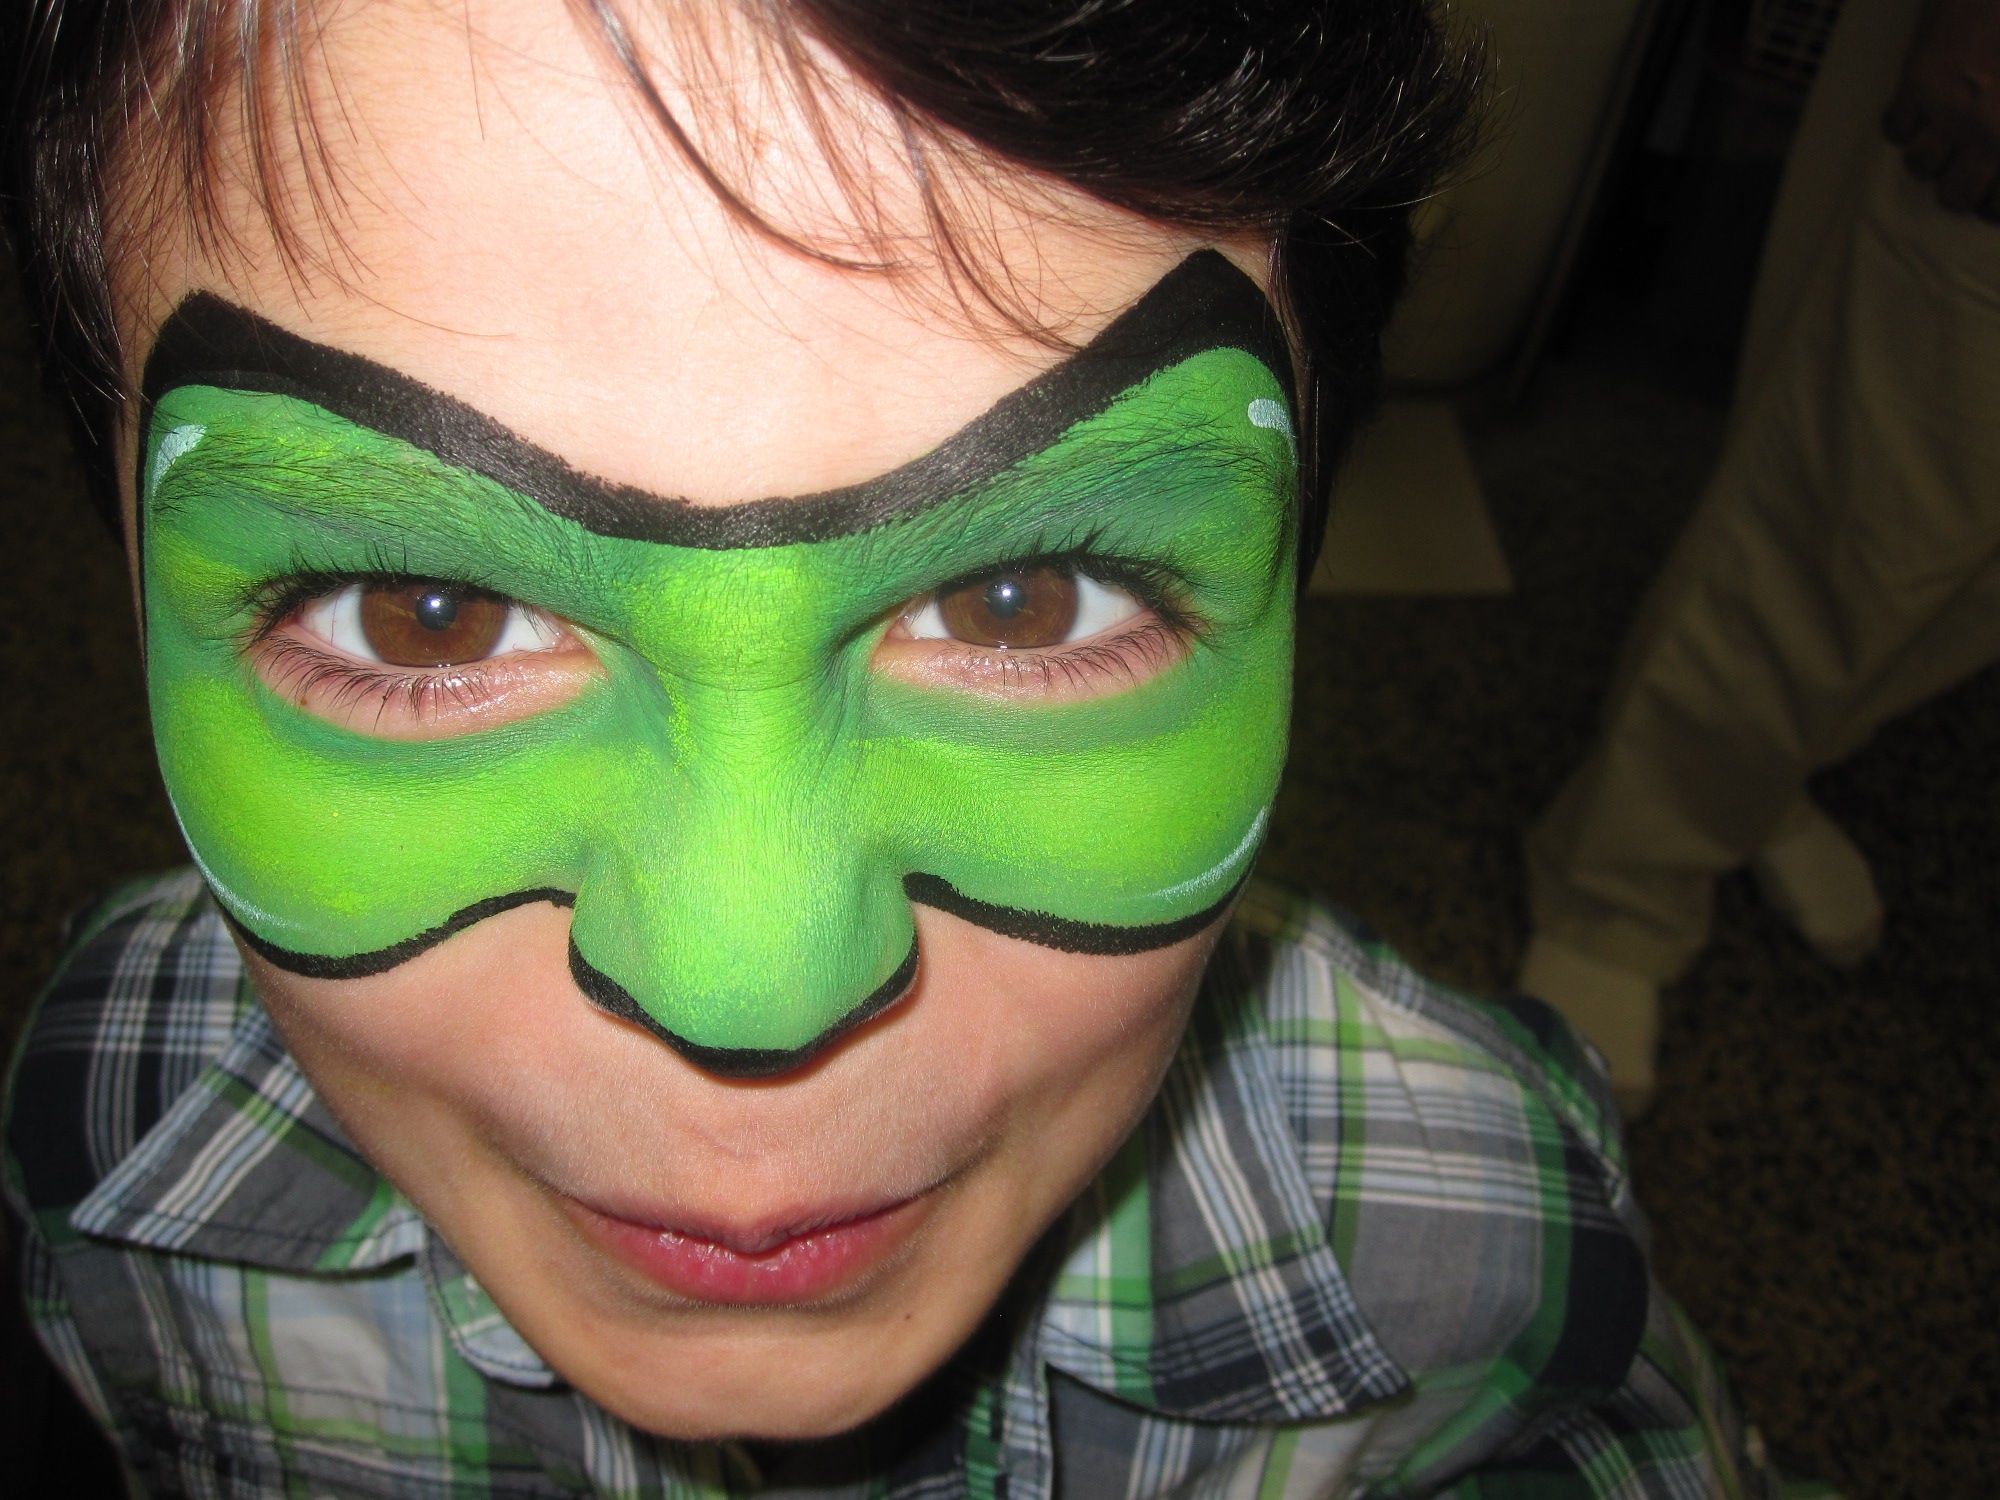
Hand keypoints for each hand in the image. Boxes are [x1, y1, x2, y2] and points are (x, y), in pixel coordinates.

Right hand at [1881, 0, 1999, 217]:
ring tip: (1938, 135)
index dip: (1992, 207)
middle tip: (1960, 172)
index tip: (1989, 198)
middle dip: (1956, 191)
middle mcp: (1989, 132)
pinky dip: (1903, 122)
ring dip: (1928, 154)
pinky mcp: (1918, 85)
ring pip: (1920, 166)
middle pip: (1955, 198)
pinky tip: (1919, 106)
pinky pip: (1895, 129)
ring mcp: (1950, 110)